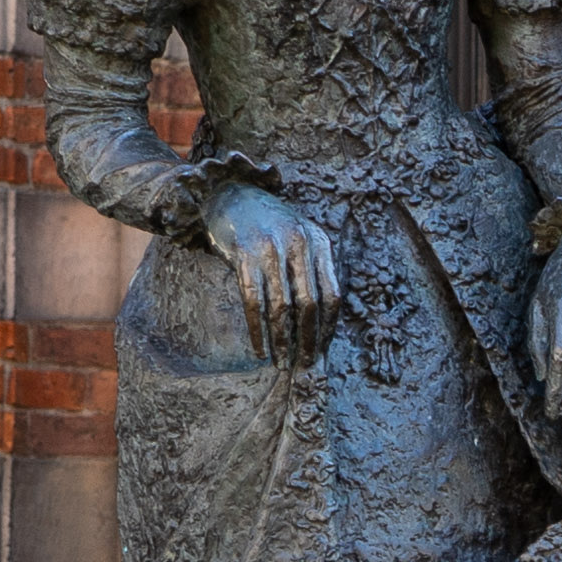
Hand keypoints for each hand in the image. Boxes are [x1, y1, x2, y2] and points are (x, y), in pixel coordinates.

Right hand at [203, 184, 342, 361]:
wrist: (228, 196)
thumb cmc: (268, 227)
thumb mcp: (299, 239)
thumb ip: (312, 271)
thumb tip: (319, 325)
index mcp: (319, 242)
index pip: (333, 295)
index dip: (328, 328)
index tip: (321, 351)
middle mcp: (298, 243)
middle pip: (309, 304)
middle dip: (307, 340)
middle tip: (303, 365)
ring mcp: (271, 248)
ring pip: (281, 307)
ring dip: (282, 341)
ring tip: (282, 363)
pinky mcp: (244, 254)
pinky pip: (254, 302)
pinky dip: (258, 330)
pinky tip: (260, 349)